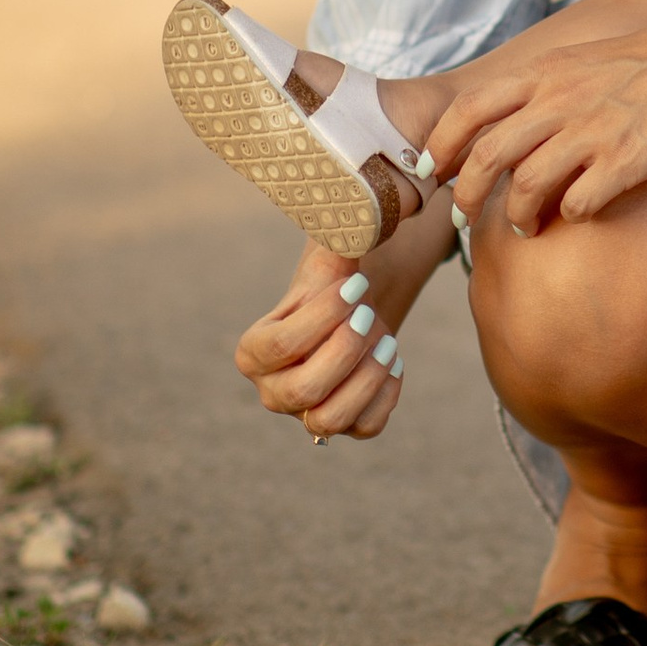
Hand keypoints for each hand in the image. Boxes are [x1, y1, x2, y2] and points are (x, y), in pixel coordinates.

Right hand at [234, 238, 408, 440]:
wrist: (353, 313)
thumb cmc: (331, 285)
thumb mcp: (328, 263)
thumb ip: (336, 242)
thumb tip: (357, 218)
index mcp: (253, 352)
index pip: (280, 345)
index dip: (322, 316)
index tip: (355, 286)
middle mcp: (272, 391)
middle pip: (304, 390)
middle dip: (344, 351)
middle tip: (370, 315)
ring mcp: (306, 415)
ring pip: (331, 418)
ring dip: (366, 379)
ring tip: (388, 342)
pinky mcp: (343, 425)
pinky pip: (366, 427)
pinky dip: (386, 394)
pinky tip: (394, 361)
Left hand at [432, 25, 646, 233]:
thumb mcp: (579, 59)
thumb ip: (542, 88)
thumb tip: (507, 123)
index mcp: (543, 74)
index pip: (468, 109)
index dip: (440, 145)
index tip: (433, 172)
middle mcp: (558, 101)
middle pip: (486, 156)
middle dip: (466, 195)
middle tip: (464, 217)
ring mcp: (592, 131)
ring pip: (526, 186)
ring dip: (517, 215)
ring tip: (524, 226)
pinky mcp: (626, 159)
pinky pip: (579, 203)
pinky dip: (569, 217)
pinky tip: (577, 217)